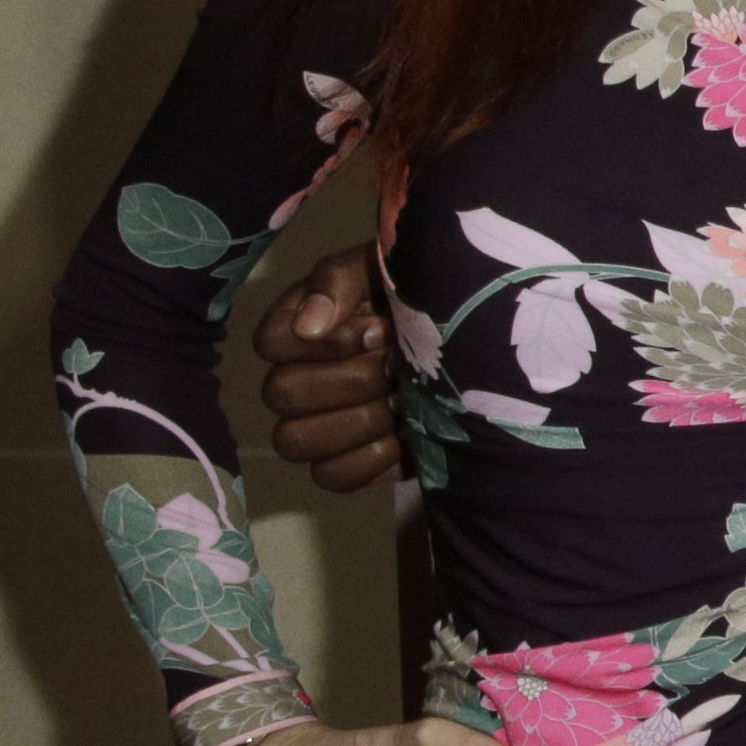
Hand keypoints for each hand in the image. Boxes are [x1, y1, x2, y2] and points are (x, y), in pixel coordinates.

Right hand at [254, 248, 402, 494]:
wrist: (474, 339)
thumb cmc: (418, 296)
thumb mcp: (384, 267)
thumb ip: (339, 281)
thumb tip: (308, 324)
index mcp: (296, 328)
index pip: (271, 343)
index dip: (328, 343)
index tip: (380, 330)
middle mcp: (295, 378)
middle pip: (282, 394)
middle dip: (352, 380)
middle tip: (398, 368)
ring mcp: (317, 425)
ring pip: (296, 441)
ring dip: (359, 420)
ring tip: (403, 400)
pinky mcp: (350, 462)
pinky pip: (332, 477)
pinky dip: (370, 460)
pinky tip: (406, 434)